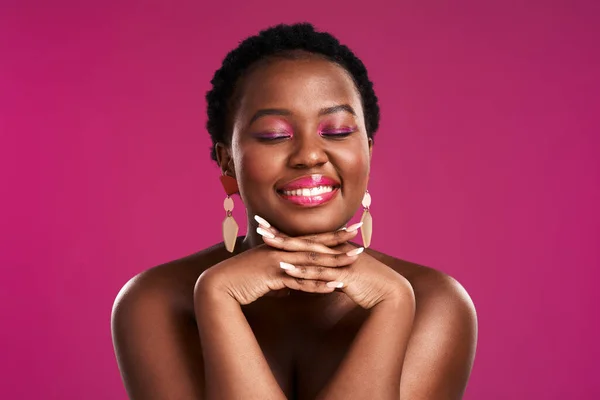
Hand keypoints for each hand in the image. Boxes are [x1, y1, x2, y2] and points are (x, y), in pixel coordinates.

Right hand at [195, 231, 361, 305]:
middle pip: (315, 246)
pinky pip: (300, 281)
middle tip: (360, 241)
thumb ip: (277, 279)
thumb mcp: (262, 277)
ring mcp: (277, 262)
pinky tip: (333, 287)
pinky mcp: (272, 276)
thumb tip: (286, 287)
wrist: (219, 285)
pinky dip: (317, 285)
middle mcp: (281, 251)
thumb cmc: (241, 281)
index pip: (310, 239)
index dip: (330, 235)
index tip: (349, 231)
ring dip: (334, 264)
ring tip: (354, 264)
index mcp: (281, 247)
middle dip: (339, 244)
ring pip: (311, 262)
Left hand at [256, 216, 414, 309]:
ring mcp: (338, 262)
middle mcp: (333, 252)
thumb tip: (312, 278)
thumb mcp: (343, 277)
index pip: (303, 239)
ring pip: (307, 253)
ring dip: (286, 247)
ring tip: (265, 242)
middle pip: (302, 240)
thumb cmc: (368, 285)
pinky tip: (285, 268)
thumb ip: (327, 275)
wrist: (391, 293)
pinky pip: (318, 272)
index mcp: (332, 250)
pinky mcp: (342, 275)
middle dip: (279, 233)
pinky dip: (300, 270)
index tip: (265, 226)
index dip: (284, 232)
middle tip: (258, 223)